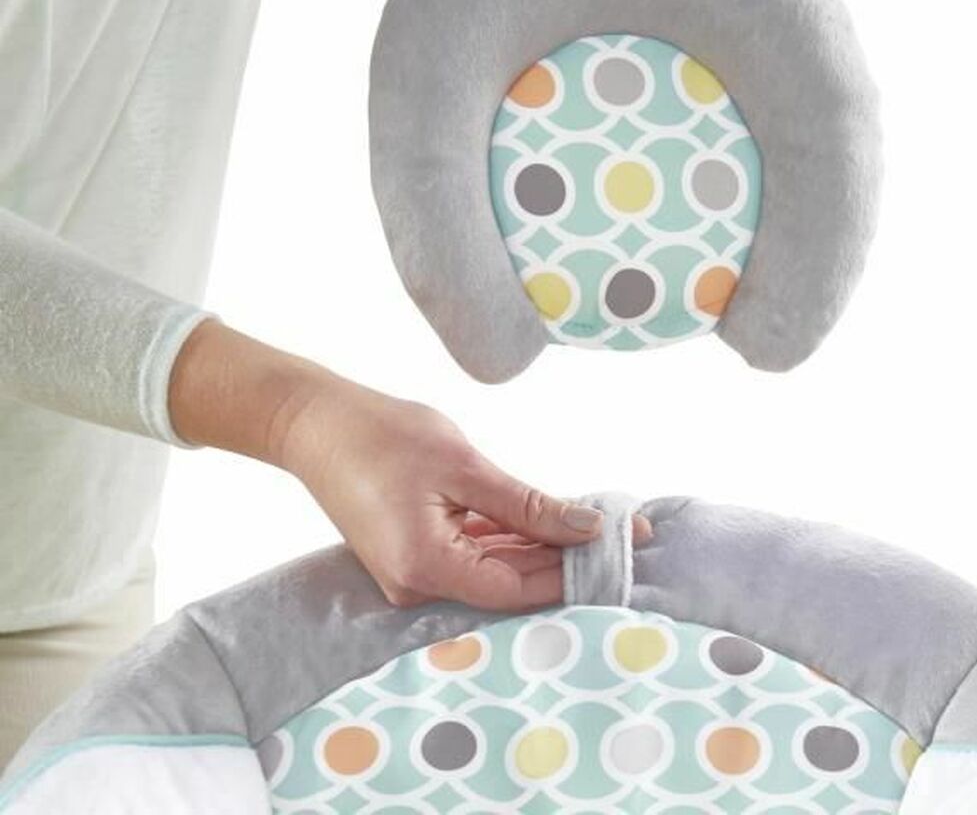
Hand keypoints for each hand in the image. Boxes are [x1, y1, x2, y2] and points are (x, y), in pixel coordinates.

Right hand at [169, 319, 649, 609]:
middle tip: (627, 532)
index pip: (521, 588)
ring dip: (543, 547)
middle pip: (511, 584)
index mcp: (427, 569)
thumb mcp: (464, 466)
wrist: (314, 422)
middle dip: (568, 557)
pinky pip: (474, 553)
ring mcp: (413, 572)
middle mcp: (417, 586)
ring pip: (495, 568)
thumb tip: (586, 528)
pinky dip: (511, 538)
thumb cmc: (383, 435)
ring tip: (599, 524)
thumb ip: (526, 505)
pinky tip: (551, 521)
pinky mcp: (413, 553)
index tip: (625, 546)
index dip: (575, 570)